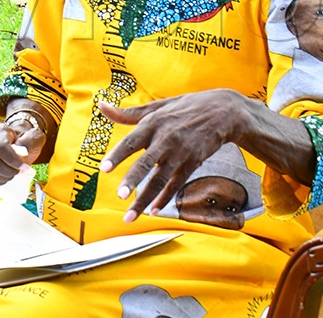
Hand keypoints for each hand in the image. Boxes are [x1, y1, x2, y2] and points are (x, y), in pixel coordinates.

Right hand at [0, 121, 45, 186]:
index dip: (13, 160)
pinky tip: (4, 178)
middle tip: (19, 172)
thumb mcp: (34, 136)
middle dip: (8, 171)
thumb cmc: (23, 140)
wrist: (13, 141)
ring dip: (3, 177)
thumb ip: (32, 139)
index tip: (25, 167)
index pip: (0, 147)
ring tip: (12, 174)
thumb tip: (22, 149)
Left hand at [98, 90, 248, 222]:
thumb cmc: (182, 107)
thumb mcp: (155, 107)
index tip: (104, 169)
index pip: (131, 142)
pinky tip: (153, 211)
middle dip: (133, 180)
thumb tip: (101, 105)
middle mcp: (165, 139)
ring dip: (145, 199)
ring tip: (130, 215)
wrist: (221, 111)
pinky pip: (176, 184)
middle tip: (120, 196)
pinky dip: (165, 198)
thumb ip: (127, 113)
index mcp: (152, 124)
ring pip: (160, 179)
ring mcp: (180, 153)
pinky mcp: (193, 163)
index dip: (117, 155)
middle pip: (146, 163)